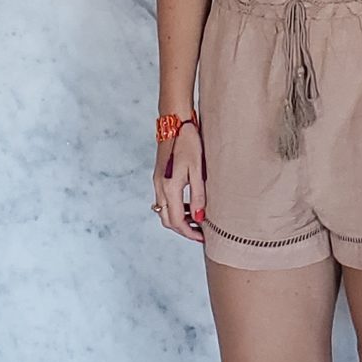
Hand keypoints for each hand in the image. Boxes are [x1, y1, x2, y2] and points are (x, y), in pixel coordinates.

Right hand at [153, 121, 205, 242]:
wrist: (175, 123)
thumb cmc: (189, 143)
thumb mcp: (197, 170)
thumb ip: (198, 195)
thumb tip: (199, 217)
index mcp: (170, 188)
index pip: (177, 221)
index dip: (189, 233)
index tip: (203, 238)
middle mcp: (160, 188)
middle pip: (168, 220)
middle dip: (183, 229)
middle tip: (201, 232)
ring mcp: (158, 182)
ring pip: (164, 211)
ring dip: (179, 220)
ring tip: (197, 220)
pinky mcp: (159, 177)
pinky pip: (164, 201)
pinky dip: (175, 208)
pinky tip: (189, 205)